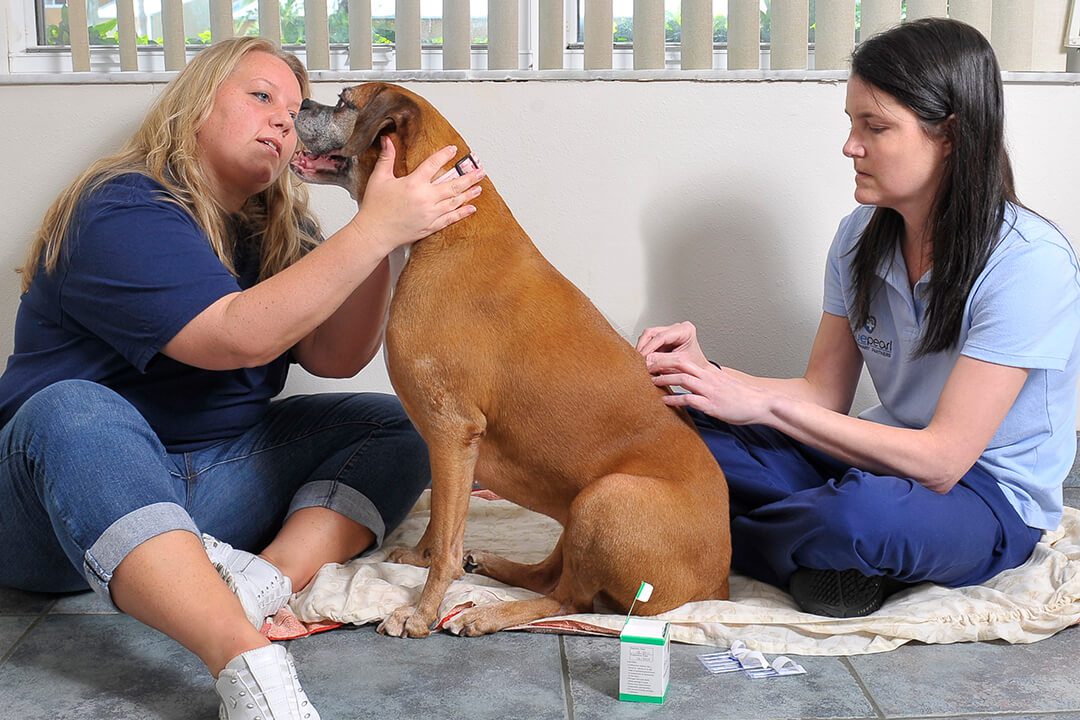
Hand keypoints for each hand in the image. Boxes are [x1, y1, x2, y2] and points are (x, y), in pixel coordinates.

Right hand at [350, 138, 484, 252]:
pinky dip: (462, 213)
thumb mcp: (379, 178)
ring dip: (469, 193)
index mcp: (413, 183)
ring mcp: (429, 213)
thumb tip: (388, 139)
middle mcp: (425, 198)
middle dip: (469, 177)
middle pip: (452, 185)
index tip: (454, 150)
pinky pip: (450, 219)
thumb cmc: (375, 206)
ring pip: (454, 201)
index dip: (444, 155)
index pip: (433, 164)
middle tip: (481, 171)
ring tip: (479, 187)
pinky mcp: (430, 226)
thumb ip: (387, 158)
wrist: (374, 232)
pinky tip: (471, 208)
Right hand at [636, 321, 709, 373]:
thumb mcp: (679, 364)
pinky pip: (648, 343)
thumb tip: (646, 360)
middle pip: (652, 333)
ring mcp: (668, 334)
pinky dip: (645, 352)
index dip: (649, 347)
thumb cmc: (695, 369)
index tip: (642, 358)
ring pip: (647, 337)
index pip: (661, 336)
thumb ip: (662, 361)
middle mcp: (676, 329)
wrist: (698, 375)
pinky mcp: (662, 340)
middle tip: (638, 360)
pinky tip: (643, 360)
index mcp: (685, 330)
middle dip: (643, 347)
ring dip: (642, 349)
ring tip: (640, 361)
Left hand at [648, 354, 771, 425]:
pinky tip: (665, 401)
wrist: (760, 404)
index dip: (666, 358)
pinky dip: (675, 399)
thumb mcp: (723, 383)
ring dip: (665, 379)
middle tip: (645, 367)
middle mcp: (708, 378)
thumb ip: (707, 380)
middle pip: (680, 364)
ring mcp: (709, 390)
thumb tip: (693, 383)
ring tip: (650, 382)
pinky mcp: (711, 405)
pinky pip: (690, 399)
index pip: (684, 360)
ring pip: (682, 379)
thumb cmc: (741, 396)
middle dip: (661, 364)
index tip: (652, 360)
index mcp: (709, 372)